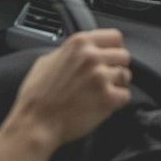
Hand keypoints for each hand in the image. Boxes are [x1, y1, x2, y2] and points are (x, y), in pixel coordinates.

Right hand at [0, 29, 131, 160]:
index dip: (114, 48)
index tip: (111, 56)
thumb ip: (69, 52)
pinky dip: (116, 101)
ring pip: (126, 76)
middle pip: (124, 56)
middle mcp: (92, 57)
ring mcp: (101, 77)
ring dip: (116, 84)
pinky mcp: (108, 98)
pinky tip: (101, 104)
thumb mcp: (46, 61)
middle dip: (116, 67)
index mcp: (79, 44)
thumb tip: (81, 52)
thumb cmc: (36, 96)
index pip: (115, 37)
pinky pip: (125, 95)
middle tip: (105, 78)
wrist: (35, 123)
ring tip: (100, 92)